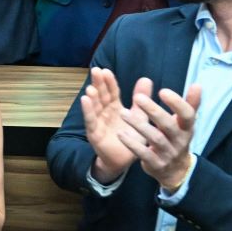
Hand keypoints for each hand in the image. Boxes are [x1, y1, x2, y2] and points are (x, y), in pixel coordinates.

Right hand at [80, 68, 134, 183]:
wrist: (125, 160)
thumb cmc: (132, 137)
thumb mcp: (139, 116)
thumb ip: (141, 99)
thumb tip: (146, 78)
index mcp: (115, 107)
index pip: (111, 91)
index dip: (109, 81)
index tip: (106, 70)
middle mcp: (105, 112)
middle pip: (101, 95)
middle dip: (98, 84)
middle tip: (95, 71)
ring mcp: (98, 122)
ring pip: (94, 107)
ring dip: (92, 97)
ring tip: (91, 87)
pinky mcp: (95, 133)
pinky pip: (91, 120)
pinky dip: (87, 110)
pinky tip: (84, 100)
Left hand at [116, 79, 200, 192]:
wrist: (176, 171)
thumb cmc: (177, 139)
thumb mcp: (185, 124)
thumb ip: (189, 104)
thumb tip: (197, 84)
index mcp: (187, 128)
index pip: (187, 115)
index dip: (177, 103)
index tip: (162, 91)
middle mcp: (179, 140)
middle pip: (168, 125)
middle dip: (153, 111)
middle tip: (138, 97)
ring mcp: (168, 153)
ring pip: (154, 138)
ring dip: (138, 125)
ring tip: (123, 113)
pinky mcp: (156, 164)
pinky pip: (144, 154)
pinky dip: (132, 144)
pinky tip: (121, 134)